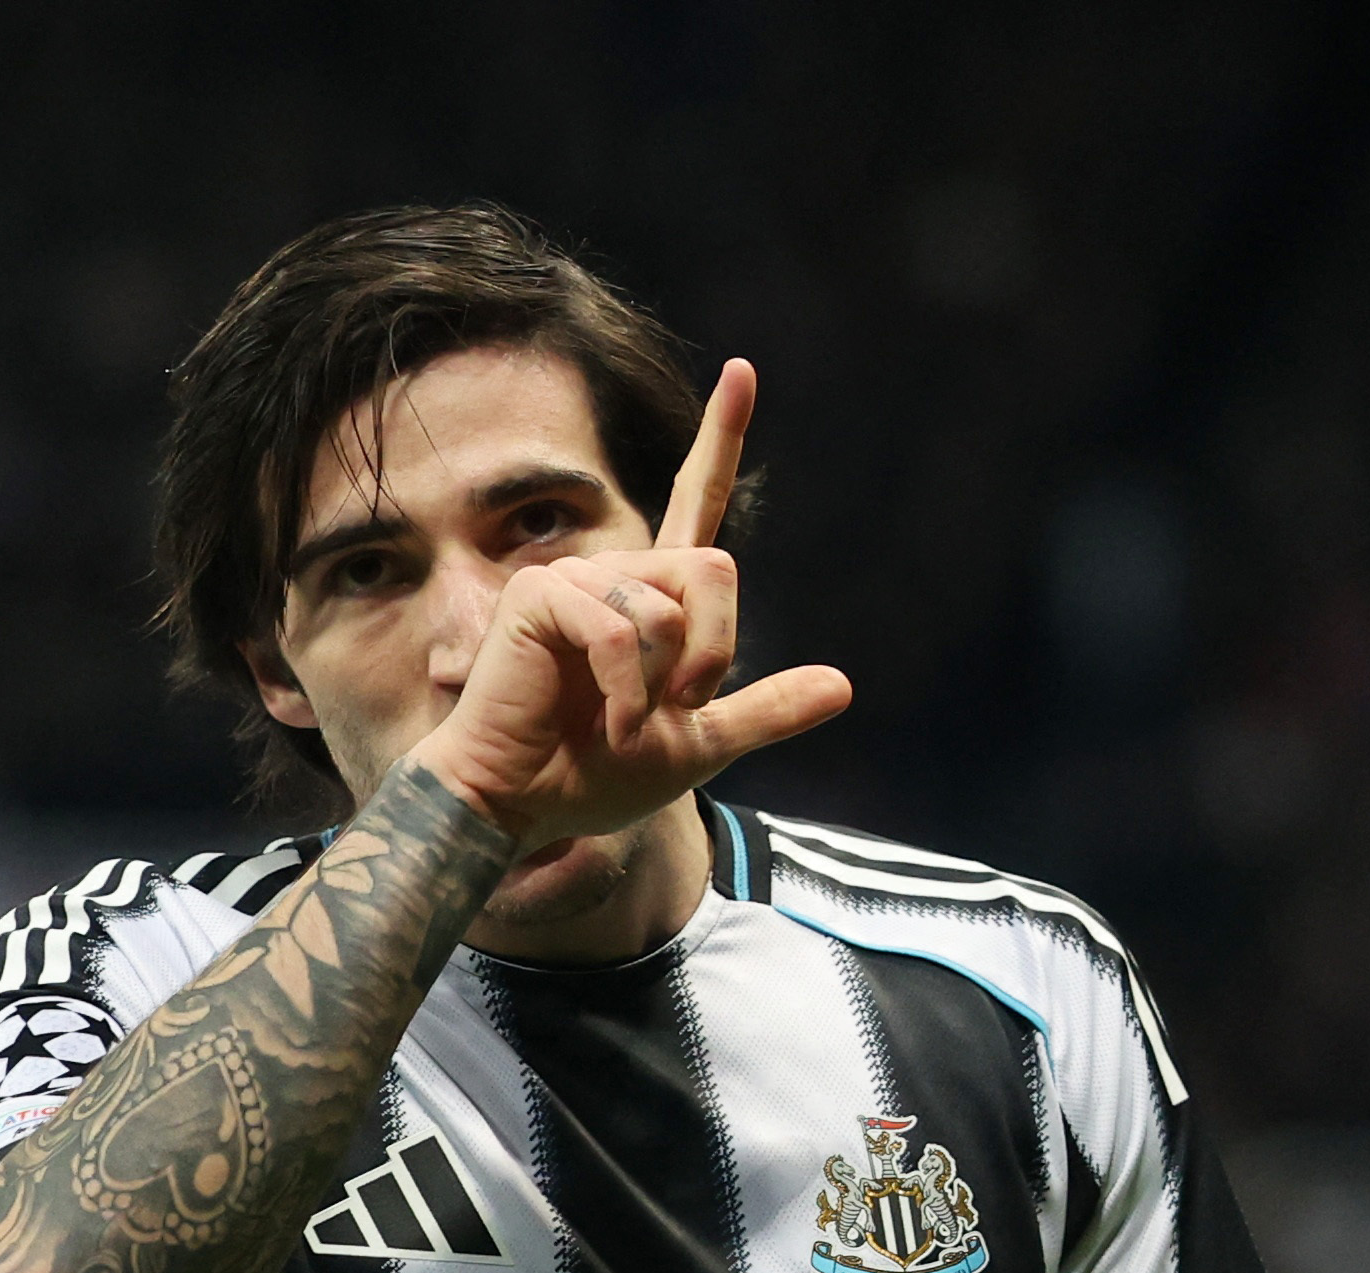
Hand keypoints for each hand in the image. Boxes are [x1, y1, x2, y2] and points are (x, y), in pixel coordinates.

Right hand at [409, 359, 851, 845]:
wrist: (526, 804)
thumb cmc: (594, 774)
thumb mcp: (700, 743)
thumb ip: (766, 711)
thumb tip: (844, 686)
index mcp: (655, 597)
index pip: (698, 503)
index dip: (722, 437)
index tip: (742, 372)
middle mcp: (617, 574)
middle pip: (715, 568)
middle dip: (713, 651)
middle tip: (675, 706)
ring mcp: (576, 578)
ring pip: (672, 604)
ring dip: (661, 682)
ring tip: (622, 718)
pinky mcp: (541, 596)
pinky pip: (621, 627)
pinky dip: (626, 688)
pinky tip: (604, 717)